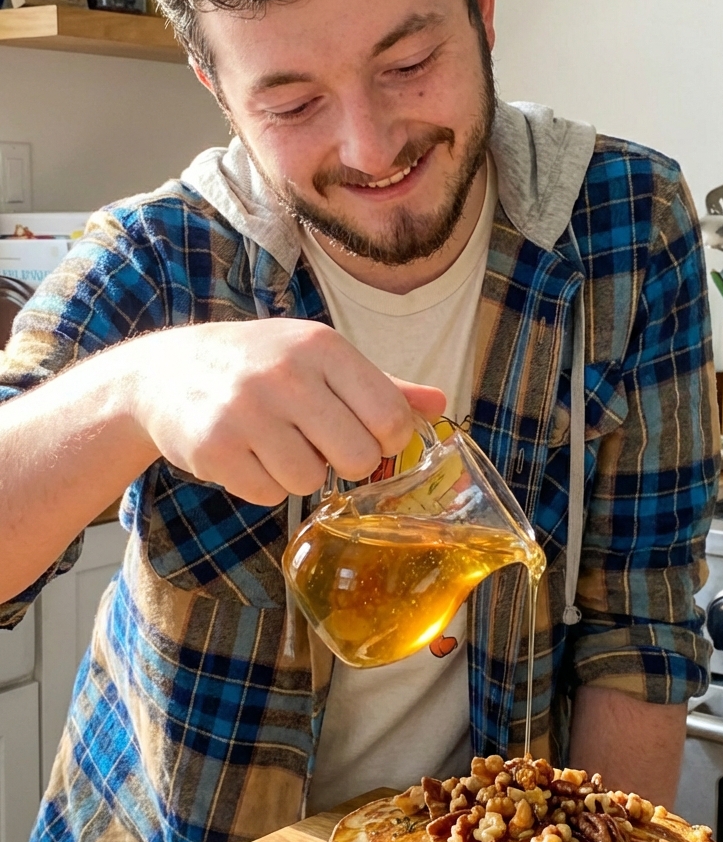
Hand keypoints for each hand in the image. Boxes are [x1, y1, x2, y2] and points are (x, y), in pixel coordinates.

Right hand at [127, 319, 444, 505]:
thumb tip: (441, 404)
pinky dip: (262, 485)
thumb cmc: (259, 364)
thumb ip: (381, 385)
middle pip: (358, 458)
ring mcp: (247, 412)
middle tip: (319, 444)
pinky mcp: (214, 448)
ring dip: (298, 474)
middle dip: (345, 462)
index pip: (391, 417)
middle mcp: (287, 374)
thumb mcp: (319, 358)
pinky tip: (246, 454)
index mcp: (322, 346)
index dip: (387, 441)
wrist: (164, 372)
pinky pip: (268, 495)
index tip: (367, 436)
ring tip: (275, 444)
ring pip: (311, 482)